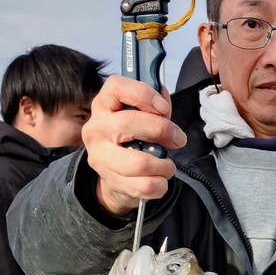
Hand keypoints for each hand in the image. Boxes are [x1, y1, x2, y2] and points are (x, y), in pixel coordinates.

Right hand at [81, 75, 186, 214]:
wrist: (114, 175)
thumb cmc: (130, 138)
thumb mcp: (140, 117)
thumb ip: (155, 108)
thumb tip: (165, 100)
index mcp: (104, 105)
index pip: (116, 87)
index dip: (143, 95)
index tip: (164, 108)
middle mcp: (96, 129)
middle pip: (128, 123)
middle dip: (162, 131)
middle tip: (179, 139)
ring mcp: (100, 157)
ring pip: (139, 163)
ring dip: (164, 165)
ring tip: (168, 165)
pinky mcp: (111, 181)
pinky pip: (144, 186)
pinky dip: (161, 185)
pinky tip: (160, 180)